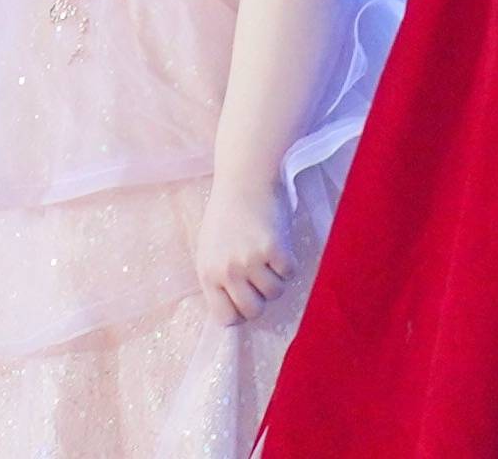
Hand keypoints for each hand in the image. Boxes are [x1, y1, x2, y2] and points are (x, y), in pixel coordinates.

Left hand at [192, 174, 297, 324]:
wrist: (245, 179)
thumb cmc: (228, 213)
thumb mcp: (211, 249)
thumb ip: (219, 278)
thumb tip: (235, 311)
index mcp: (207, 272)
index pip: (225, 318)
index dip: (241, 313)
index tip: (249, 299)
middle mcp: (226, 270)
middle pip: (253, 311)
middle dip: (263, 298)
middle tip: (263, 276)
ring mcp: (248, 260)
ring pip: (275, 293)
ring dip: (278, 277)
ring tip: (269, 254)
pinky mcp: (272, 248)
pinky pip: (289, 273)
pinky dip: (289, 261)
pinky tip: (279, 243)